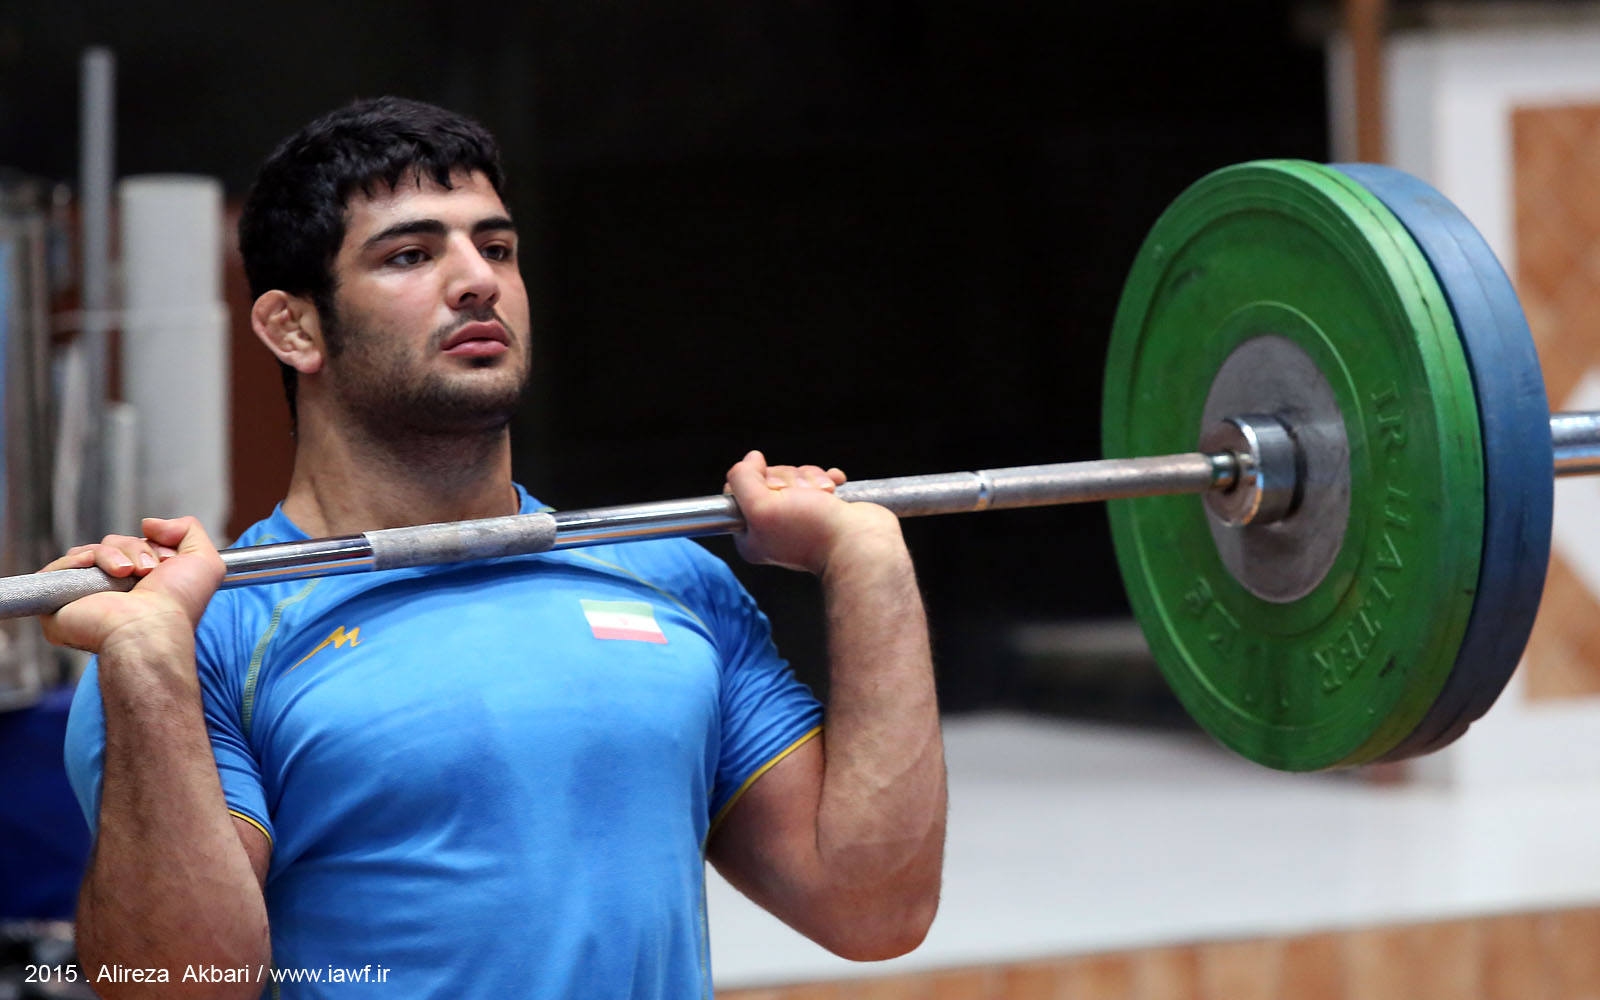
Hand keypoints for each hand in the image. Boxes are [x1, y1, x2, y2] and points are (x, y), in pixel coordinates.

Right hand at [39, 517, 225, 655]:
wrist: (150, 628)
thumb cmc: (179, 603)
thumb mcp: (205, 560)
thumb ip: (189, 530)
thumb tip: (148, 523)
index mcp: (146, 583)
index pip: (138, 545)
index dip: (153, 545)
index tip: (167, 560)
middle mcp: (116, 589)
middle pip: (114, 544)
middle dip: (134, 548)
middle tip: (147, 570)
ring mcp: (87, 595)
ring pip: (90, 551)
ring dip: (112, 555)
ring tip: (126, 574)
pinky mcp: (60, 600)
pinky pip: (59, 566)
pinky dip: (78, 560)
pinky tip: (97, 571)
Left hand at [724, 450, 900, 575]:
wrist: (860, 542)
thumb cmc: (813, 532)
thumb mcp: (761, 508)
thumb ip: (743, 480)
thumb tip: (752, 459)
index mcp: (751, 535)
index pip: (740, 489)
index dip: (758, 481)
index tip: (777, 492)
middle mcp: (774, 526)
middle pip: (770, 478)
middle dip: (791, 480)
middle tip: (803, 497)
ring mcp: (800, 516)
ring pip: (796, 476)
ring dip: (812, 479)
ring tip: (824, 496)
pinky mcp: (823, 507)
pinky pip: (818, 478)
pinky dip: (827, 478)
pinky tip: (834, 489)